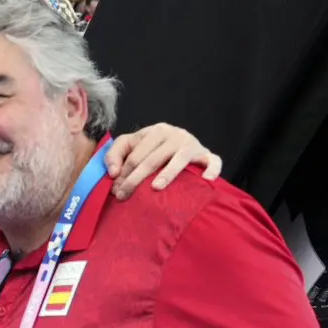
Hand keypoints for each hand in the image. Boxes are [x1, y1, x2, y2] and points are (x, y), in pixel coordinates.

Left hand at [105, 123, 222, 197]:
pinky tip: (206, 180)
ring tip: (155, 187)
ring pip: (179, 160)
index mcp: (156, 131)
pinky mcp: (207, 154)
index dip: (122, 174)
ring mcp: (193, 144)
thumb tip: (113, 173)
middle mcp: (175, 134)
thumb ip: (115, 154)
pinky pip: (213, 161)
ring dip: (167, 174)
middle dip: (135, 179)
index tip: (114, 190)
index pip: (135, 155)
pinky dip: (211, 170)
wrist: (183, 144)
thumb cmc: (152, 148)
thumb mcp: (130, 145)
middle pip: (153, 159)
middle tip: (123, 196)